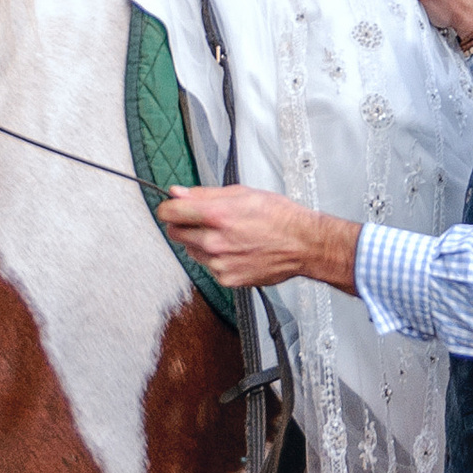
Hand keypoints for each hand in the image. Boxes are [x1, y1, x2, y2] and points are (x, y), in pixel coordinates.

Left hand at [155, 186, 361, 296]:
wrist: (302, 244)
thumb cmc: (278, 217)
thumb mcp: (241, 193)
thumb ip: (204, 194)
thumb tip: (178, 193)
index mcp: (216, 215)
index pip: (170, 213)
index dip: (169, 207)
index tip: (173, 207)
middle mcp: (214, 241)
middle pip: (175, 233)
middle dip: (184, 224)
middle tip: (204, 220)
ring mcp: (219, 263)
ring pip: (191, 251)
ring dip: (200, 242)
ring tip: (227, 235)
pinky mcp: (226, 279)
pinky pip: (208, 266)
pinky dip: (216, 259)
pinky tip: (235, 250)